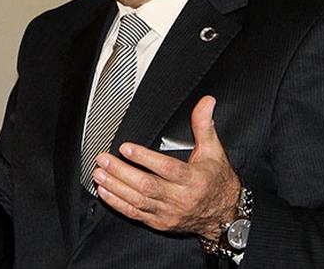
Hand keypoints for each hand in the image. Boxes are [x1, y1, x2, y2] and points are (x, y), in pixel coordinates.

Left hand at [93, 96, 239, 238]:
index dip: (144, 158)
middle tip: (104, 159)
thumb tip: (206, 102)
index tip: (126, 148)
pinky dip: (117, 203)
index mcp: (193, 179)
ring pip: (137, 201)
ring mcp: (168, 213)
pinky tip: (105, 192)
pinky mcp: (159, 222)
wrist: (224, 215)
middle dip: (121, 172)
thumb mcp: (213, 151)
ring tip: (99, 173)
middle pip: (146, 186)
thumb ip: (204, 125)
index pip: (166, 168)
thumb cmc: (217, 181)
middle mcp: (179, 198)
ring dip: (115, 187)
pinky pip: (135, 214)